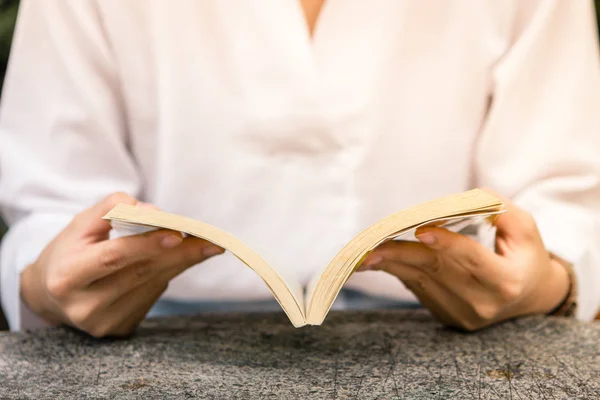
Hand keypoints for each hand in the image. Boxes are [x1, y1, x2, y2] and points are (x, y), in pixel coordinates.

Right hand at [21, 193, 223, 337]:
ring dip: (179, 262)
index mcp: (68, 277)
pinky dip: (167, 275)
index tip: (179, 232)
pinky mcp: (119, 330)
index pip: (114, 257)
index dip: (147, 244)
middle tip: (210, 240)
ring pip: (153, 285)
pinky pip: (153, 297)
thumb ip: (112, 209)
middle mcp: (85, 306)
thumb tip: (153, 211)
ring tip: (201, 245)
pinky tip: (174, 261)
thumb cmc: (69, 251)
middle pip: (141, 273)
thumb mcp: (80, 224)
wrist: (51, 293)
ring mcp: (103, 322)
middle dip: (180, 253)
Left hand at [359, 196, 569, 330]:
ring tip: (362, 254)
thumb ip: (500, 210)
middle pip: (437, 271)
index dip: (447, 244)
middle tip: (372, 245)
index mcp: (505, 280)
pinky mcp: (446, 315)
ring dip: (390, 263)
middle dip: (402, 254)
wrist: (526, 297)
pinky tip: (377, 259)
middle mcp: (481, 302)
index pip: (472, 260)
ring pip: (419, 282)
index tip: (422, 229)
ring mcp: (461, 313)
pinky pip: (415, 288)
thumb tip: (463, 198)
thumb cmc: (524, 256)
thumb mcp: (525, 229)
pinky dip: (397, 270)